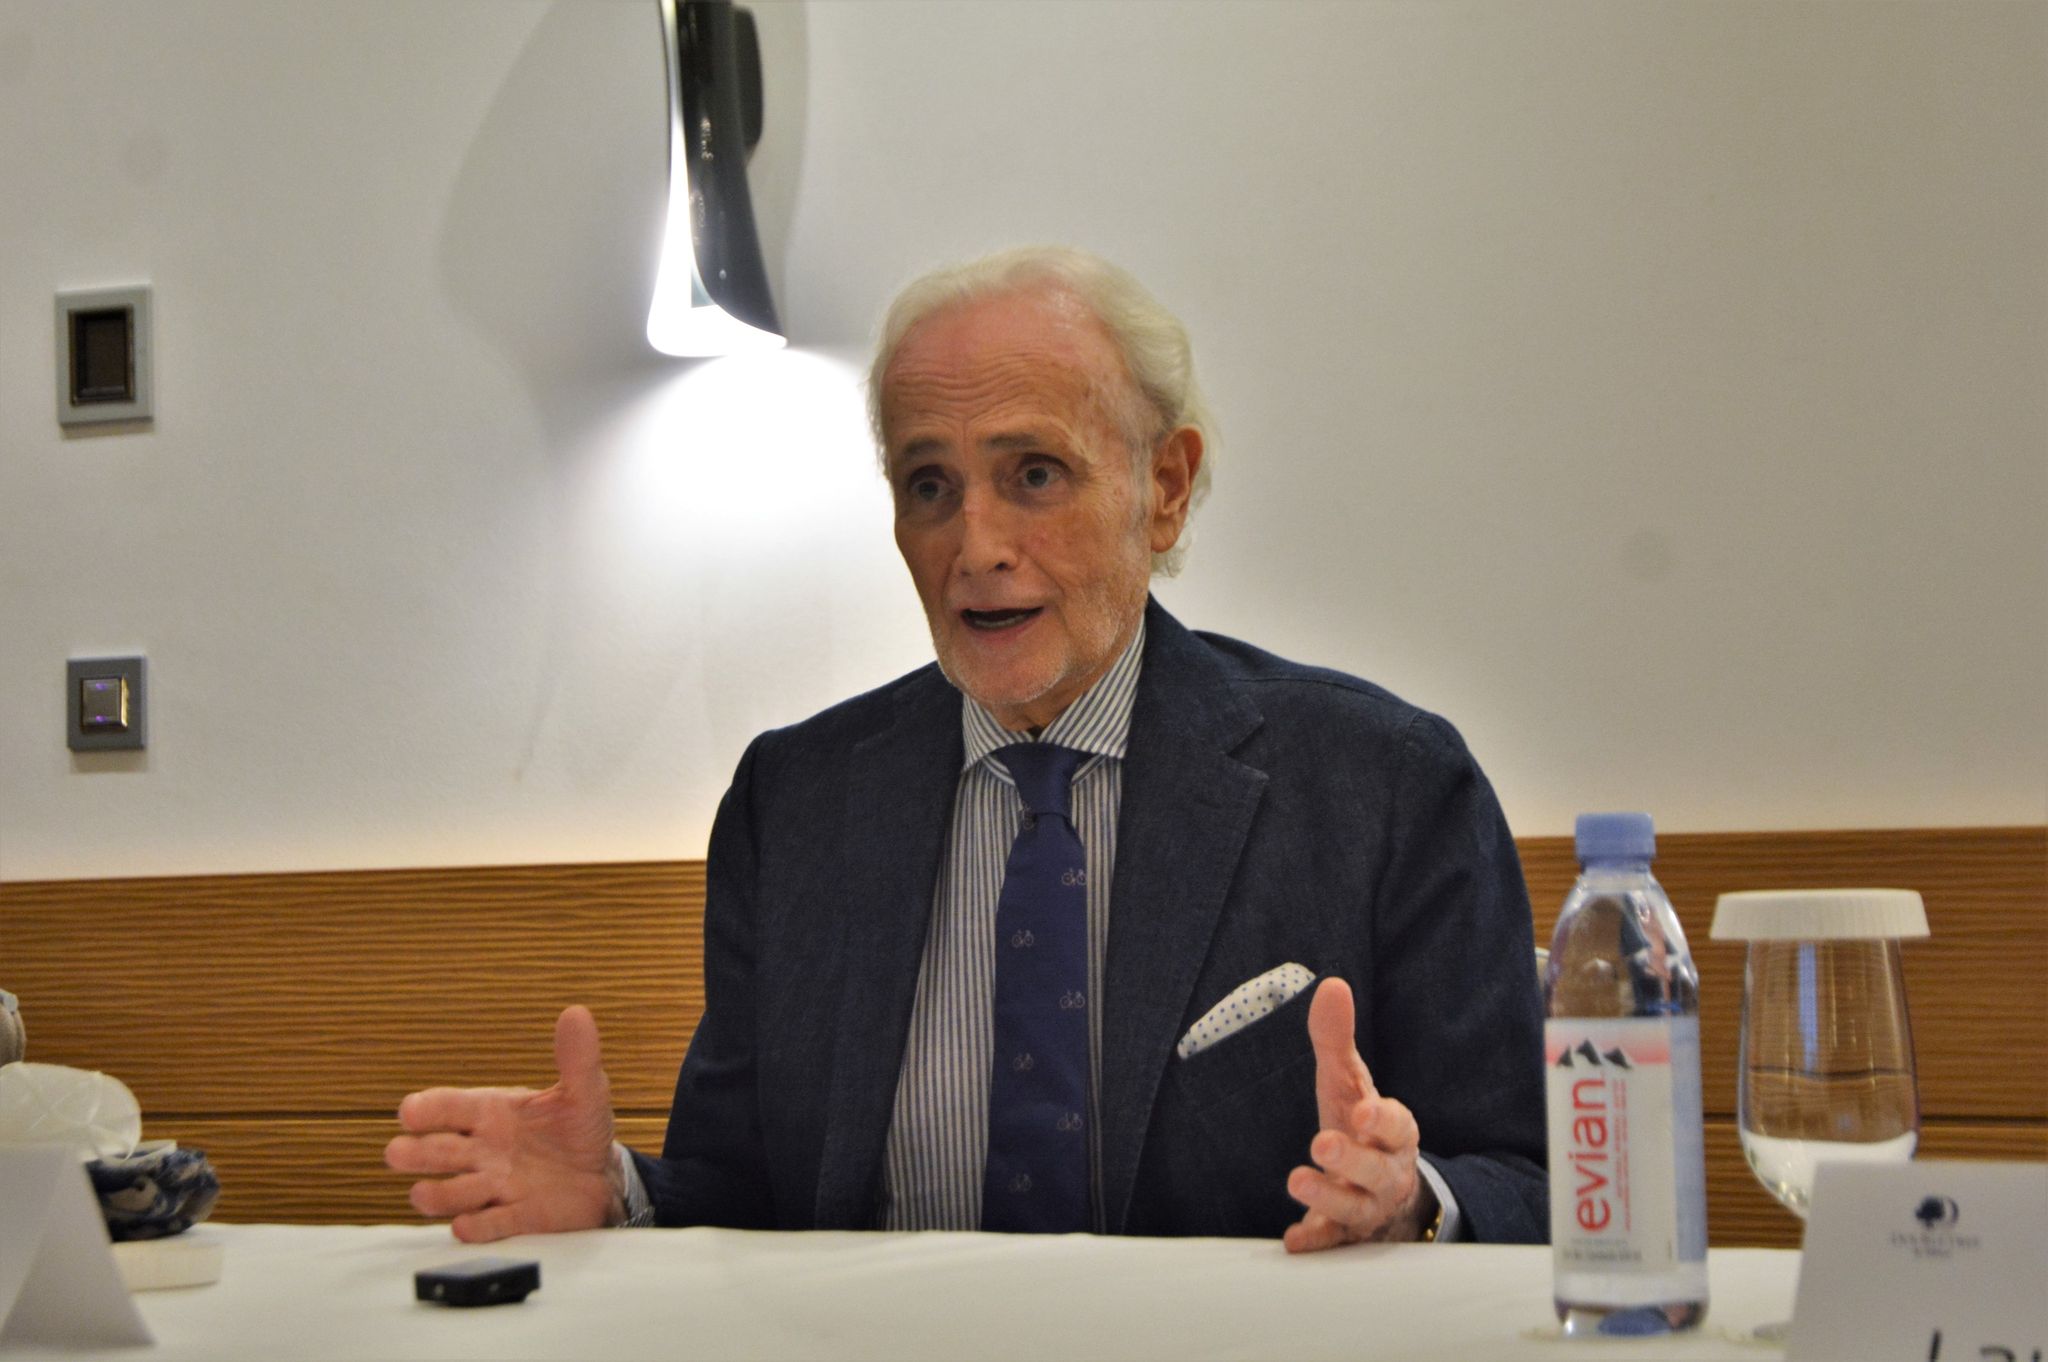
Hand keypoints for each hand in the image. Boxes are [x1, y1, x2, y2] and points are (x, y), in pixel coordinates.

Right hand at [384, 1005, 621, 1242]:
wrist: (601, 1175)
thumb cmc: (578, 1129)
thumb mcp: (584, 1090)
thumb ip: (577, 1058)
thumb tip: (577, 1013)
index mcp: (491, 1113)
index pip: (452, 1108)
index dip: (429, 1109)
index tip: (410, 1111)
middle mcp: (484, 1152)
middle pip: (442, 1152)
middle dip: (419, 1152)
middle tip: (396, 1152)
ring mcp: (497, 1187)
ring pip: (457, 1193)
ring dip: (438, 1194)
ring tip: (421, 1194)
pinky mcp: (518, 1218)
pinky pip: (493, 1224)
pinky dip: (479, 1226)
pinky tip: (465, 1226)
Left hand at [1282, 976, 1436, 1251]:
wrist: (1383, 1192)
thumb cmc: (1362, 1129)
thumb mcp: (1349, 1084)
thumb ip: (1337, 1041)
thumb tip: (1331, 985)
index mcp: (1393, 1135)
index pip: (1400, 1126)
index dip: (1384, 1120)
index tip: (1364, 1111)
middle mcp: (1386, 1173)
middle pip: (1378, 1169)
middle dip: (1353, 1158)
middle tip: (1322, 1143)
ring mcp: (1367, 1207)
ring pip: (1356, 1207)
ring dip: (1328, 1195)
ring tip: (1298, 1179)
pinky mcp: (1345, 1233)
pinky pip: (1333, 1241)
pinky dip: (1315, 1240)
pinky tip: (1293, 1239)